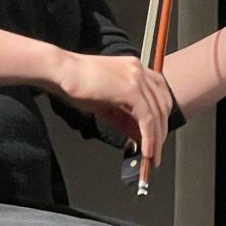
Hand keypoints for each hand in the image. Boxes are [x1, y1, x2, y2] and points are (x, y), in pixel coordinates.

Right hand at [53, 52, 172, 165]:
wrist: (62, 71)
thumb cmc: (77, 84)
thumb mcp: (106, 103)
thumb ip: (124, 117)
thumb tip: (139, 136)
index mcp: (135, 68)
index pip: (160, 93)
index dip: (161, 116)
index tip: (158, 133)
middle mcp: (140, 70)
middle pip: (162, 104)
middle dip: (161, 131)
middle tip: (156, 152)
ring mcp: (137, 78)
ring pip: (156, 114)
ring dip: (156, 139)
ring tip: (152, 157)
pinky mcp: (131, 90)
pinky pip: (146, 119)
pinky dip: (149, 138)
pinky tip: (146, 151)